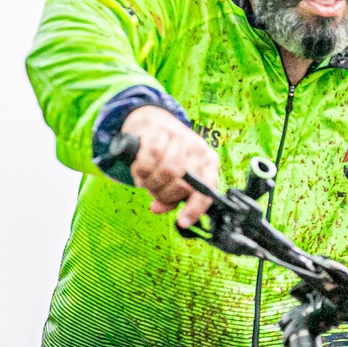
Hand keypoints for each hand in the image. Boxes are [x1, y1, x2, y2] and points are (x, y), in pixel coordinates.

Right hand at [120, 106, 220, 228]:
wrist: (152, 123)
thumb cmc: (166, 157)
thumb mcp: (175, 179)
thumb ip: (170, 198)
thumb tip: (158, 208)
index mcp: (208, 163)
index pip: (206, 191)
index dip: (194, 210)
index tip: (181, 222)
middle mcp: (198, 149)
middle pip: (183, 184)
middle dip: (164, 195)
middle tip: (154, 191)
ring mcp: (180, 138)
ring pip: (167, 172)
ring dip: (151, 183)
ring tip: (146, 180)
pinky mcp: (159, 132)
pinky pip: (150, 158)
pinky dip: (141, 169)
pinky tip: (139, 169)